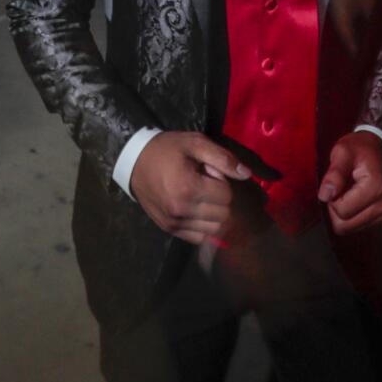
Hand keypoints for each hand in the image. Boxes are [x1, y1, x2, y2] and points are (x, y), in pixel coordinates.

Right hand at [129, 133, 250, 245]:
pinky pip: (199, 237)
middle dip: (220, 199)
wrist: (134, 161)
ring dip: (214, 214)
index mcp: (189, 187)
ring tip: (200, 197)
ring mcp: (174, 223)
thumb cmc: (166, 150)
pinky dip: (203, 226)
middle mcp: (181, 210)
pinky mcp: (169, 229)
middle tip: (205, 184)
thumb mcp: (195, 143)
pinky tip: (196, 210)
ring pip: (214, 230)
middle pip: (223, 215)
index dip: (221, 181)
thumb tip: (247, 174)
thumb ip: (223, 158)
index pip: (226, 195)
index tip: (208, 172)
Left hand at [319, 132, 381, 234]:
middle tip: (338, 188)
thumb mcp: (342, 152)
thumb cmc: (358, 148)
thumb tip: (325, 196)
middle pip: (345, 224)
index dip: (331, 199)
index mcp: (375, 187)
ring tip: (345, 192)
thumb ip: (335, 173)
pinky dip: (349, 215)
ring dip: (341, 213)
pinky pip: (355, 226)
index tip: (335, 183)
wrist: (377, 148)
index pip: (342, 211)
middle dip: (335, 209)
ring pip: (349, 228)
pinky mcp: (380, 217)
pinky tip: (351, 198)